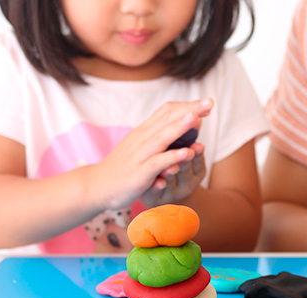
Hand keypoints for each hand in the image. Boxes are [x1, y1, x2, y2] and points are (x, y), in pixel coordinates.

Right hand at [87, 98, 212, 210]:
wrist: (96, 186)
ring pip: (162, 137)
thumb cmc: (123, 167)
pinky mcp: (139, 173)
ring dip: (180, 127)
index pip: (167, 112)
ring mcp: (140, 155)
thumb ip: (160, 137)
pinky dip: (171, 157)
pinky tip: (186, 153)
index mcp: (144, 132)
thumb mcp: (141, 148)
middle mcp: (142, 139)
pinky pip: (157, 163)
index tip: (206, 103)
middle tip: (210, 102)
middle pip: (167, 119)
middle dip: (190, 110)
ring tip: (197, 118)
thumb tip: (181, 126)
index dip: (187, 106)